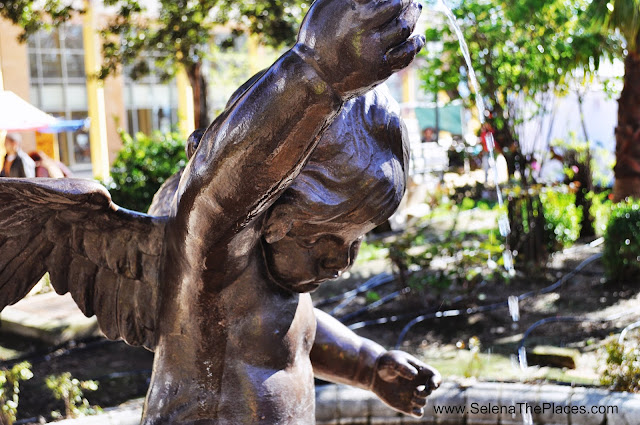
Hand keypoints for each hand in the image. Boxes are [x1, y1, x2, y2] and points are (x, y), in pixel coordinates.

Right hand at [294, 0, 424, 97]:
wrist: (315, 77)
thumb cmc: (317, 39)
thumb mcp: (324, 9)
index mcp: (352, 14)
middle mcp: (364, 31)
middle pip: (397, 7)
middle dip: (406, 0)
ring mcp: (374, 51)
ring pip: (404, 28)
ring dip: (413, 15)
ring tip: (416, 8)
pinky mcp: (381, 69)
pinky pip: (405, 54)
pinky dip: (416, 44)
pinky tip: (419, 37)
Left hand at [371, 350, 440, 416]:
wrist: (374, 373)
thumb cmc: (386, 363)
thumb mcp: (393, 361)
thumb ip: (403, 367)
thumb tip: (414, 375)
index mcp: (420, 371)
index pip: (435, 376)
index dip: (437, 381)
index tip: (432, 385)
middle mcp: (418, 384)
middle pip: (430, 391)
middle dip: (425, 392)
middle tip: (415, 391)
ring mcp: (412, 395)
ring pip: (423, 402)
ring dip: (420, 401)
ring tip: (411, 396)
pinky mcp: (406, 405)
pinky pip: (418, 413)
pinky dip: (418, 413)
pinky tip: (413, 410)